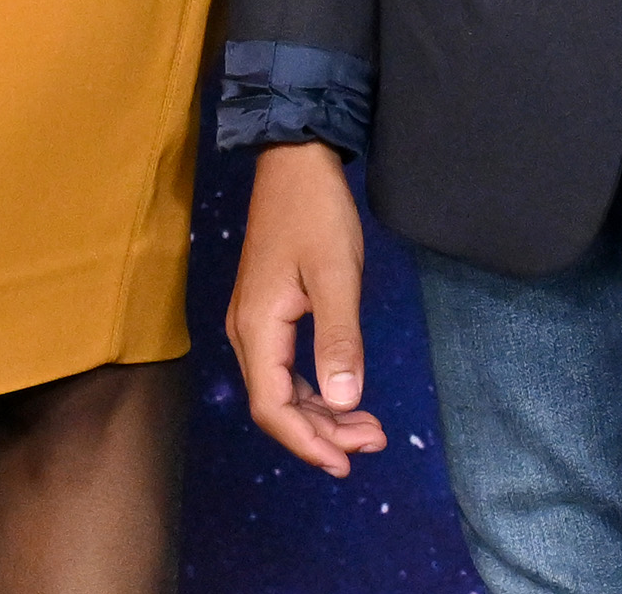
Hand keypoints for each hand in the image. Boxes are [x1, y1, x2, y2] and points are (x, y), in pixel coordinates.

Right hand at [224, 142, 383, 476]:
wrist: (295, 160)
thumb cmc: (316, 213)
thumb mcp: (336, 276)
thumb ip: (339, 340)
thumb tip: (343, 402)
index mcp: (257, 326)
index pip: (272, 407)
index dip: (308, 442)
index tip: (349, 462)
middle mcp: (246, 330)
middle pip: (275, 405)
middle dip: (322, 433)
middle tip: (374, 440)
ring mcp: (254, 321)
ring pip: (280, 389)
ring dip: (321, 415)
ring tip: (369, 427)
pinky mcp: (267, 311)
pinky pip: (285, 368)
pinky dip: (314, 391)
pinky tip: (344, 396)